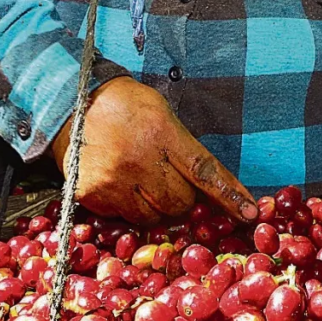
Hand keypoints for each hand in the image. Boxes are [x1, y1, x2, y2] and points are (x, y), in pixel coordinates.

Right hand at [52, 77, 257, 223]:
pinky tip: (119, 182)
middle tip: (167, 179)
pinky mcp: (92, 194)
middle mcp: (139, 160)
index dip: (230, 195)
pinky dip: (128, 206)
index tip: (251, 213)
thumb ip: (183, 146)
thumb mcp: (161, 113)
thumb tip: (209, 185)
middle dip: (182, 198)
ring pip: (154, 217)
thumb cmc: (124, 106)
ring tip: (140, 180)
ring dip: (155, 206)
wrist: (70, 102)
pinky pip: (125, 218)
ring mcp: (114, 180)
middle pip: (181, 203)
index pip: (204, 171)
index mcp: (162, 133)